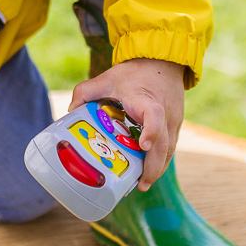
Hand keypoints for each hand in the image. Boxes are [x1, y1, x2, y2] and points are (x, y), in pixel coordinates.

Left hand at [71, 57, 186, 188]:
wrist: (163, 61)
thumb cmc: (135, 72)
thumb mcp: (107, 78)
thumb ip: (85, 91)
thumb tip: (69, 112)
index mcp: (147, 100)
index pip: (155, 116)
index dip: (151, 131)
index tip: (143, 145)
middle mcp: (165, 113)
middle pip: (164, 143)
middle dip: (153, 166)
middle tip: (141, 184)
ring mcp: (173, 120)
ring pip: (169, 149)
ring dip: (158, 168)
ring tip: (143, 184)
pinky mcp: (175, 125)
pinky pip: (170, 146)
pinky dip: (161, 160)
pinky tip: (149, 172)